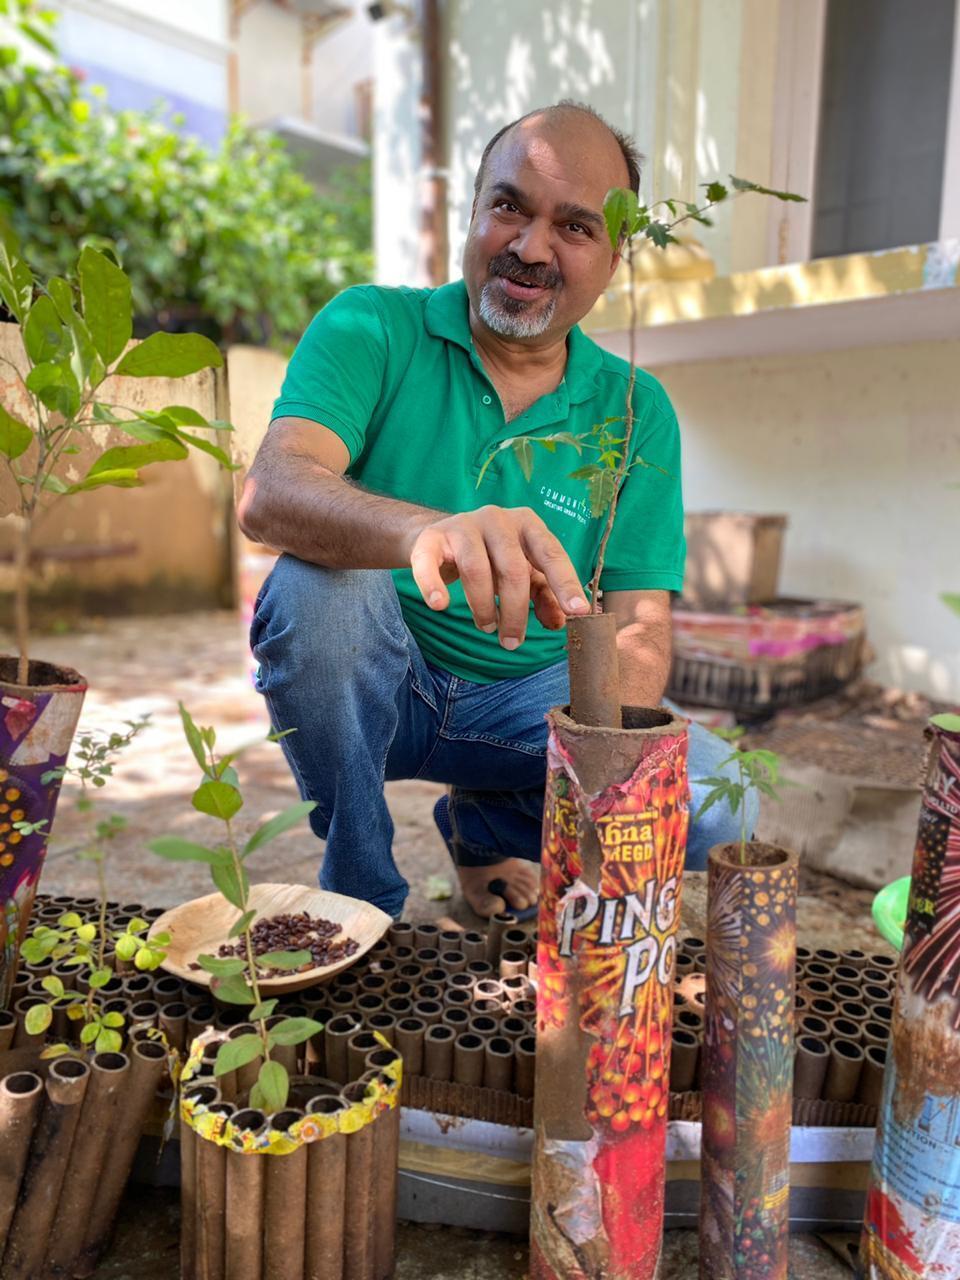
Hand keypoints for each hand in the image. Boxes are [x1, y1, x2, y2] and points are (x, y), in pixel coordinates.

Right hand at [407, 505, 589, 647]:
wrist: (441, 538)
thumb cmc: (492, 557)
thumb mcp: (523, 572)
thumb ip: (544, 595)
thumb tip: (560, 624)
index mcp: (527, 524)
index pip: (551, 553)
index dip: (565, 583)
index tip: (577, 611)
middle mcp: (497, 518)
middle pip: (512, 569)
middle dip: (515, 612)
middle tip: (512, 642)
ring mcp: (463, 525)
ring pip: (476, 570)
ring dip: (484, 607)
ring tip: (487, 626)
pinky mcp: (432, 538)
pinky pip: (429, 564)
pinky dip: (433, 586)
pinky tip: (439, 605)